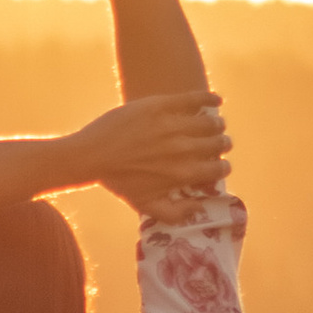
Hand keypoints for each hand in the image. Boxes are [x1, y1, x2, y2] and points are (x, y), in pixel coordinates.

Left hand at [62, 90, 227, 219]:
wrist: (90, 155)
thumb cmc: (118, 182)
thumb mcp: (145, 206)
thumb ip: (175, 214)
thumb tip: (200, 207)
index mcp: (182, 174)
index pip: (219, 169)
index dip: (223, 167)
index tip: (220, 164)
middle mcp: (182, 149)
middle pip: (218, 143)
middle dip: (222, 144)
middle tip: (219, 142)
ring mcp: (172, 125)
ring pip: (210, 121)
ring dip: (216, 124)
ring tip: (214, 124)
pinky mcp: (160, 106)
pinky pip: (194, 98)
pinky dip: (209, 98)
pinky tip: (216, 99)